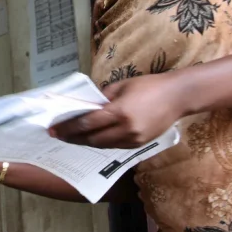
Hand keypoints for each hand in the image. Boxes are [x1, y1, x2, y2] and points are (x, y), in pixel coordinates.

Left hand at [50, 73, 187, 148]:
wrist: (178, 96)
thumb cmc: (149, 86)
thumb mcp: (121, 86)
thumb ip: (102, 98)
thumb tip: (85, 107)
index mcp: (119, 112)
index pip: (87, 123)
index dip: (68, 127)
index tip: (53, 129)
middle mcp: (125, 129)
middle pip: (92, 139)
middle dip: (73, 137)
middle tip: (58, 135)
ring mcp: (134, 139)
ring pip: (103, 145)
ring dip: (86, 141)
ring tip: (72, 137)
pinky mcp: (140, 144)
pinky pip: (115, 146)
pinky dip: (102, 142)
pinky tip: (92, 137)